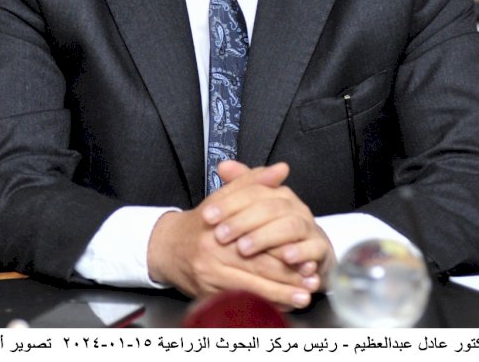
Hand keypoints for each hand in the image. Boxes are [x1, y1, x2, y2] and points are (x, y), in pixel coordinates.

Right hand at [147, 163, 315, 308]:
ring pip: (251, 290)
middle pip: (257, 269)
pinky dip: (264, 306)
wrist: (167, 247)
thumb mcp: (224, 196)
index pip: (258, 243)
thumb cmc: (200, 222)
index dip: (285, 251)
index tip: (308, 257)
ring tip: (304, 297)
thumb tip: (281, 170)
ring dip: (280, 296)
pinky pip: (240, 303)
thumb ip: (253, 182)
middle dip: (288, 278)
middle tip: (312, 281)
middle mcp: (212, 257)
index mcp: (218, 230)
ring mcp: (208, 279)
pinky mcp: (207, 296)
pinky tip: (283, 307)